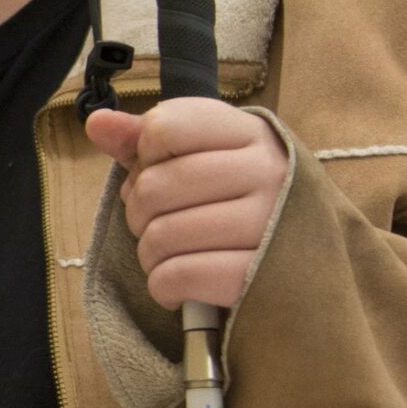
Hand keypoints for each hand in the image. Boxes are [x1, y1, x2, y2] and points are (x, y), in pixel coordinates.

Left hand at [85, 99, 288, 309]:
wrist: (309, 260)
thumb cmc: (241, 198)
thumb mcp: (205, 155)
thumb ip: (148, 138)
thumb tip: (96, 122)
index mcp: (250, 133)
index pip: (164, 127)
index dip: (144, 154)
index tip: (160, 169)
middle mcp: (266, 172)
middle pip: (155, 186)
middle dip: (138, 212)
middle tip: (155, 222)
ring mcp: (267, 224)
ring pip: (161, 236)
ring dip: (148, 254)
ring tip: (166, 255)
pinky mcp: (259, 276)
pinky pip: (179, 276)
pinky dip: (163, 285)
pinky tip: (176, 284)